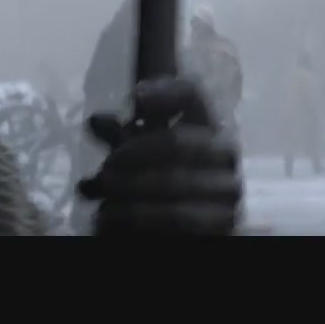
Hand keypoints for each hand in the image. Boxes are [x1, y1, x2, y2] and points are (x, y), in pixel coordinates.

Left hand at [76, 76, 241, 235]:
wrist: (187, 233)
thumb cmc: (160, 188)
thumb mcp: (138, 159)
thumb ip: (120, 138)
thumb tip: (96, 120)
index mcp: (208, 128)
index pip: (192, 95)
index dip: (165, 91)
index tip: (135, 95)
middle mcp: (226, 154)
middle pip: (175, 141)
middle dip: (131, 155)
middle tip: (104, 170)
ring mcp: (229, 190)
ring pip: (172, 182)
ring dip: (128, 189)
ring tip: (101, 197)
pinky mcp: (223, 226)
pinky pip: (175, 218)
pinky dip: (135, 216)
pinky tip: (108, 217)